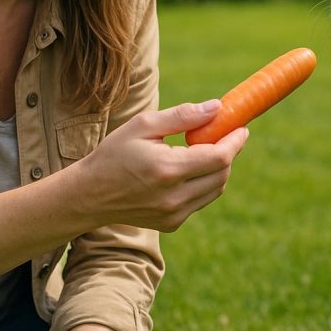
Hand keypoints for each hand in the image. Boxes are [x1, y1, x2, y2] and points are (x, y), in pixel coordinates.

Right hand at [69, 100, 248, 231]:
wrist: (89, 195)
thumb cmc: (114, 154)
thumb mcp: (143, 125)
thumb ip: (183, 116)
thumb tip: (217, 107)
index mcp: (167, 170)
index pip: (219, 157)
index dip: (235, 141)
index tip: (241, 127)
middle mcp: (174, 197)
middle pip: (223, 174)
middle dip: (229, 152)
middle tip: (225, 134)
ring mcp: (174, 214)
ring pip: (216, 188)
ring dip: (218, 167)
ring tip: (204, 149)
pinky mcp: (172, 223)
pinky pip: (201, 199)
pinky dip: (204, 182)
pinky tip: (187, 169)